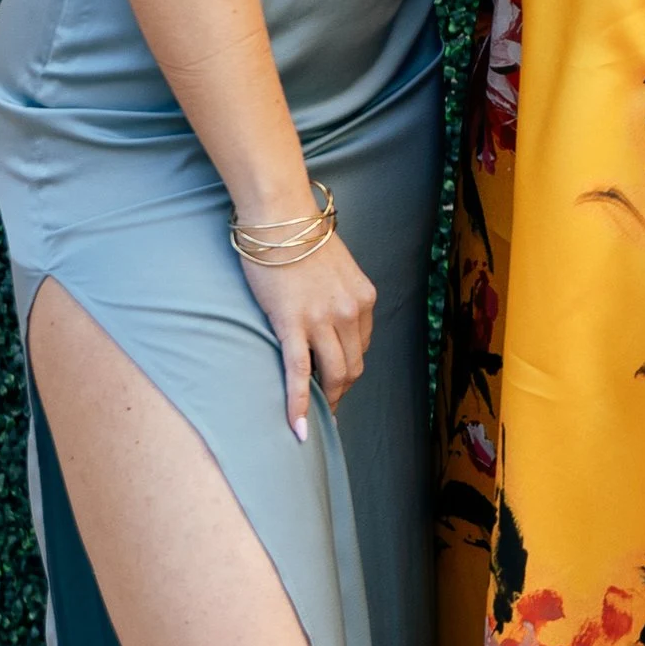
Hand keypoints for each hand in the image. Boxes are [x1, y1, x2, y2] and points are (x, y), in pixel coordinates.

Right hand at [237, 231, 377, 439]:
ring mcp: (323, 320)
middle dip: (340, 389)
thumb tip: (332, 320)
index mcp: (364, 298)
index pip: (362, 346)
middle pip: (352, 366)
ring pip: (332, 375)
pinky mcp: (293, 324)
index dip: (348, 365)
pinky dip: (300, 404)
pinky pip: (299, 373)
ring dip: (326, 400)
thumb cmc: (301, 239)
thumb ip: (340, 297)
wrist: (280, 217)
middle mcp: (351, 312)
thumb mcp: (337, 269)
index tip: (335, 376)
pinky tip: (299, 427)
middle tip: (326, 404)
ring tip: (314, 417)